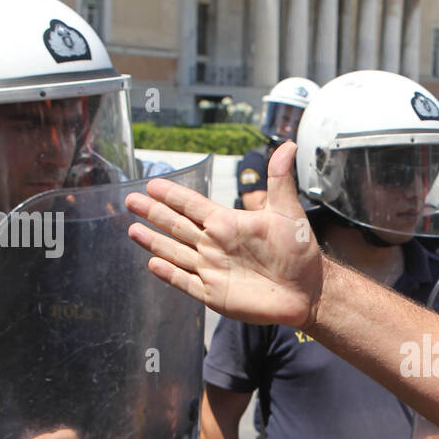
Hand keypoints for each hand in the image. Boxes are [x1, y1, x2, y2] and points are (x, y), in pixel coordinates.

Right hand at [125, 142, 323, 329]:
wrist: (308, 290)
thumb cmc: (299, 251)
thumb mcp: (288, 212)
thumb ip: (280, 180)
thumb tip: (288, 144)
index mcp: (228, 223)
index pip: (192, 206)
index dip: (172, 195)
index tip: (152, 184)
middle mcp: (215, 245)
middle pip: (177, 226)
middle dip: (154, 213)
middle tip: (131, 199)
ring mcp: (213, 270)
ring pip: (176, 252)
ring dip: (154, 241)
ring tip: (132, 230)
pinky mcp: (215, 294)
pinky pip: (186, 282)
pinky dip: (169, 274)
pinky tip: (153, 264)